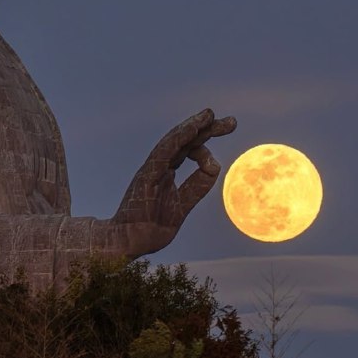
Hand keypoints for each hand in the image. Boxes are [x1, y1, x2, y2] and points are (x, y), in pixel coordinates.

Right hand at [110, 109, 235, 257]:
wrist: (126, 241)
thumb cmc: (150, 226)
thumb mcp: (182, 205)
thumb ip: (197, 186)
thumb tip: (216, 165)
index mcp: (166, 172)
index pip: (188, 150)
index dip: (206, 145)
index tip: (219, 153)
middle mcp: (159, 165)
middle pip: (185, 141)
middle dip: (207, 129)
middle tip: (232, 122)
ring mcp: (152, 168)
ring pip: (174, 140)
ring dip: (194, 126)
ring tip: (211, 115)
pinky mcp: (147, 174)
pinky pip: (164, 151)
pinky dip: (179, 137)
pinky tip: (194, 127)